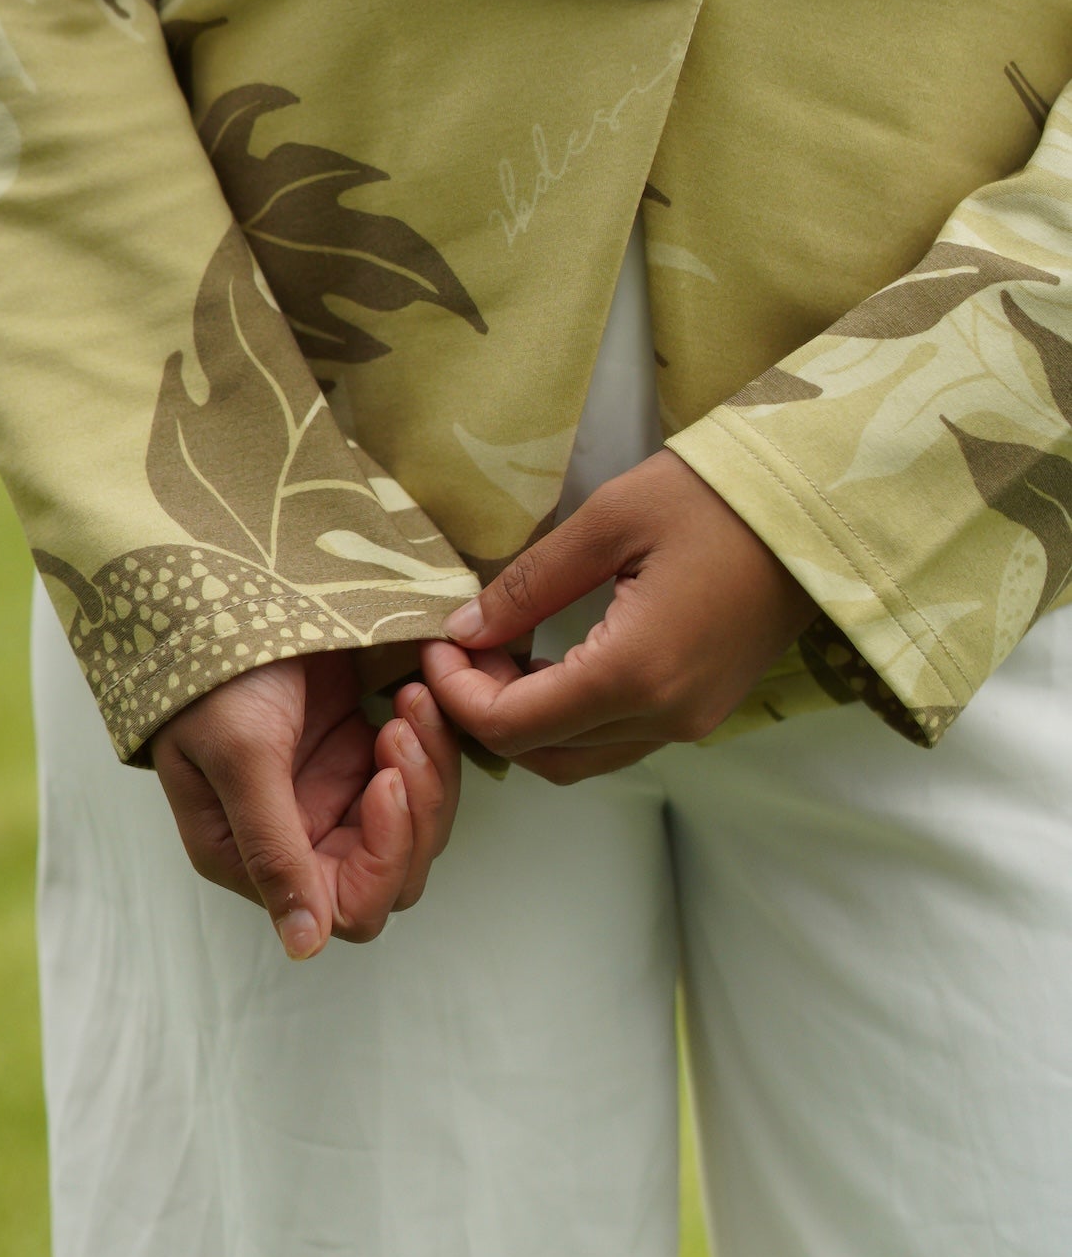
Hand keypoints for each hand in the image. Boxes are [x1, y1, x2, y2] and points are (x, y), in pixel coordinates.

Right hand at [150, 651, 460, 957]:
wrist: (226, 581)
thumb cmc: (214, 668)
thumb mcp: (241, 754)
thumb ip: (273, 851)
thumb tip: (304, 947)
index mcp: (248, 856)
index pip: (347, 908)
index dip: (383, 856)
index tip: (388, 778)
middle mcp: (294, 840)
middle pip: (395, 873)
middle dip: (415, 807)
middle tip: (401, 726)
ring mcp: (331, 798)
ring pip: (418, 826)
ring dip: (428, 768)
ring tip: (408, 702)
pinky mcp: (359, 756)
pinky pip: (422, 776)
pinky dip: (430, 740)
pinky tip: (411, 692)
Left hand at [420, 449, 814, 784]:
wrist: (818, 508)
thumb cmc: (717, 498)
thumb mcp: (608, 522)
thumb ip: (527, 585)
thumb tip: (464, 630)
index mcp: (635, 673)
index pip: (512, 727)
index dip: (456, 694)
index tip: (438, 643)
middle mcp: (665, 717)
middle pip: (539, 754)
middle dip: (484, 709)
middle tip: (463, 646)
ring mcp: (690, 723)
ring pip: (577, 757)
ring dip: (527, 720)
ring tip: (503, 650)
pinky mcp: (703, 712)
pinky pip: (616, 739)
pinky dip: (569, 716)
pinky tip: (551, 659)